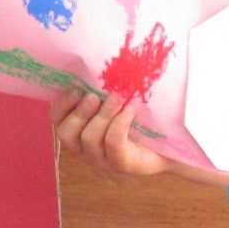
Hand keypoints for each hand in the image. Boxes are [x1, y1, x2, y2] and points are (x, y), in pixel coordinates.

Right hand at [50, 87, 178, 177]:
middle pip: (66, 134)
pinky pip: (112, 145)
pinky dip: (118, 125)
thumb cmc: (141, 115)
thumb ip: (102, 88)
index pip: (56, 121)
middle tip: (94, 96)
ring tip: (117, 99)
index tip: (76, 88)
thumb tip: (94, 62)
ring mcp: (103, 159)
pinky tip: (130, 112)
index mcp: (79, 129)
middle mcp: (86, 147)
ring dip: (102, 115)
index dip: (61, 105)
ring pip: (89, 139)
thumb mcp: (117, 98)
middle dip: (79, 112)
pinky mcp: (122, 165)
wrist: (172, 140)